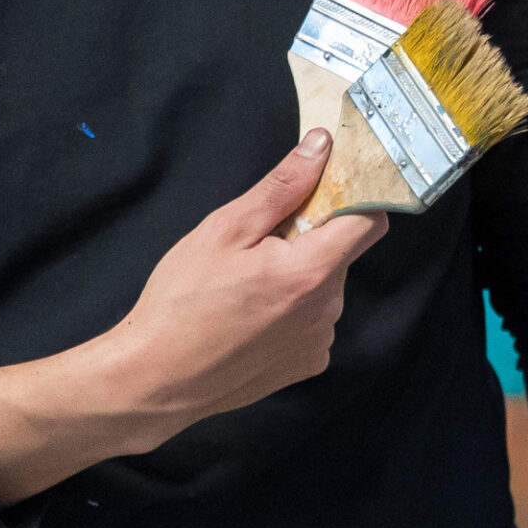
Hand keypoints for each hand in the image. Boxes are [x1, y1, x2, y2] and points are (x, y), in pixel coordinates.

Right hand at [0, 133, 386, 504]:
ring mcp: (319, 341)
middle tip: (258, 242)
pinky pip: (313, 320)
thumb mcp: (224, 230)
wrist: (156, 381)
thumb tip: (322, 146)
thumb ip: (282, 187)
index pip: (370, 220)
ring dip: (300, 274)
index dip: (355, 196)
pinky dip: (293, 309)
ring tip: (246, 283)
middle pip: (341, 252)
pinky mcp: (307, 364)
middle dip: (311, 237)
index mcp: (311, 270)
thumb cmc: (182, 303)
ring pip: (325, 286)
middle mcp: (327, 309)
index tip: (325, 186)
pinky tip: (251, 315)